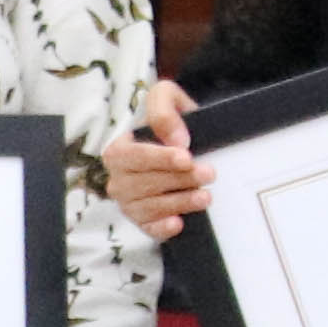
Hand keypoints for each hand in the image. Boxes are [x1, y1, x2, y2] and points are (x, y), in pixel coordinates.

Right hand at [97, 79, 209, 234]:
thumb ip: (163, 109)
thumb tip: (176, 140)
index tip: (186, 158)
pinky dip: (161, 228)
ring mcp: (129, 201)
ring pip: (149, 206)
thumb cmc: (172, 121)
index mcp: (119, 149)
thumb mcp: (166, 98)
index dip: (160, 158)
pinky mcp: (142, 220)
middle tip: (209, 174)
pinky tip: (178, 224)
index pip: (133, 156)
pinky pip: (148, 228)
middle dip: (178, 180)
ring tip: (206, 196)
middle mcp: (118, 177)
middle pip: (144, 183)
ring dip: (179, 203)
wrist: (187, 143)